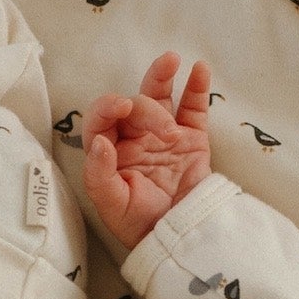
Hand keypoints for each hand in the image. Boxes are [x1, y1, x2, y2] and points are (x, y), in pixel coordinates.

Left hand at [83, 51, 212, 250]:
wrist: (179, 237)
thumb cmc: (140, 225)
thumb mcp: (112, 205)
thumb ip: (99, 174)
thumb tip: (98, 141)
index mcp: (110, 152)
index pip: (102, 118)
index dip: (108, 106)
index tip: (122, 106)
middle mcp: (134, 138)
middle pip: (135, 105)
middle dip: (148, 112)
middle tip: (165, 133)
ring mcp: (164, 135)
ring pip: (160, 96)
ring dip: (162, 76)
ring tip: (170, 60)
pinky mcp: (192, 138)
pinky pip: (193, 108)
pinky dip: (197, 88)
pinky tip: (200, 69)